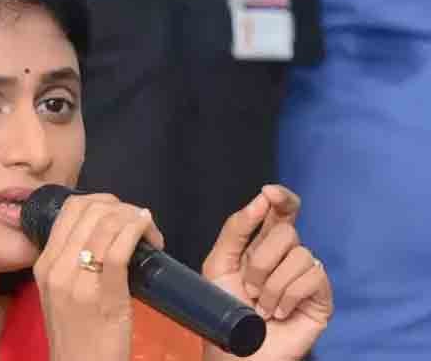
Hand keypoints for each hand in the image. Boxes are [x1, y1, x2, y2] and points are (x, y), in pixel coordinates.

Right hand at [32, 193, 163, 360]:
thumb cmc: (77, 334)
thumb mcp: (61, 293)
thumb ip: (71, 262)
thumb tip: (103, 232)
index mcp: (45, 263)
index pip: (70, 209)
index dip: (101, 201)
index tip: (121, 214)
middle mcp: (56, 267)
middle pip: (90, 210)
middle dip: (121, 207)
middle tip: (139, 224)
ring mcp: (78, 281)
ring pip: (106, 224)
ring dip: (135, 219)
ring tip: (150, 233)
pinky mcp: (105, 295)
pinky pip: (120, 248)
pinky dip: (137, 230)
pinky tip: (148, 231)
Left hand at [202, 185, 333, 360]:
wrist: (236, 350)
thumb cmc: (224, 310)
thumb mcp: (219, 264)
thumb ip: (236, 229)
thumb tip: (260, 199)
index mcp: (262, 245)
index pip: (282, 212)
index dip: (281, 199)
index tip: (269, 193)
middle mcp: (287, 256)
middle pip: (286, 232)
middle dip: (259, 261)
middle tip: (248, 288)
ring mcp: (305, 276)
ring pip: (299, 254)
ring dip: (271, 284)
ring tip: (262, 306)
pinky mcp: (321, 297)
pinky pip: (313, 276)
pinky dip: (288, 296)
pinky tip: (279, 313)